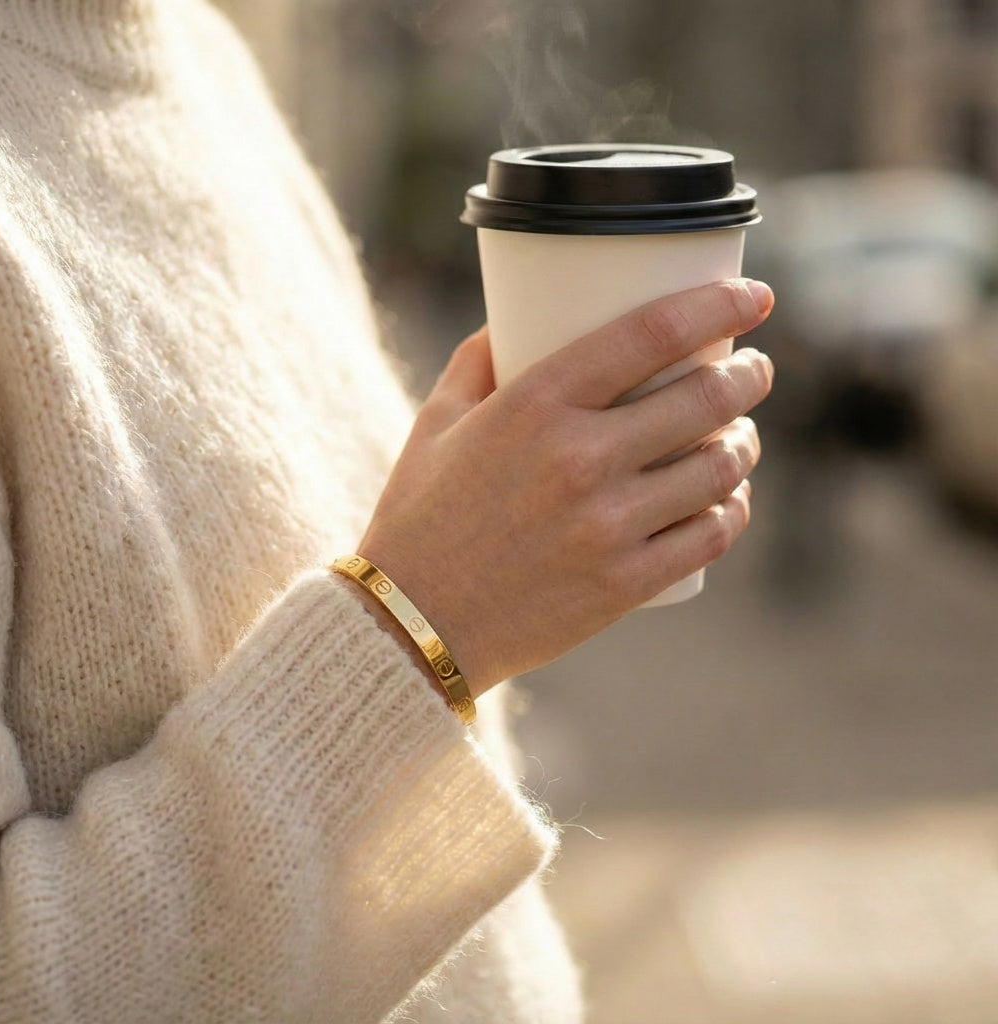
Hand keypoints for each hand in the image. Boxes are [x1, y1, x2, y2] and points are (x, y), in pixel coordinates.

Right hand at [360, 278, 774, 696]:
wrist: (411, 624)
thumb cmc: (421, 514)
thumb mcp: (436, 420)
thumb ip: (479, 358)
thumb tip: (520, 318)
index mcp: (534, 405)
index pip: (651, 334)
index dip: (718, 304)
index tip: (752, 296)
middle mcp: (579, 459)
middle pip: (705, 398)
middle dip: (749, 374)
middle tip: (753, 369)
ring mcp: (608, 526)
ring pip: (720, 468)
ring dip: (746, 441)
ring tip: (741, 433)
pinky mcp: (624, 584)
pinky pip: (711, 535)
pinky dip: (734, 508)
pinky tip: (731, 496)